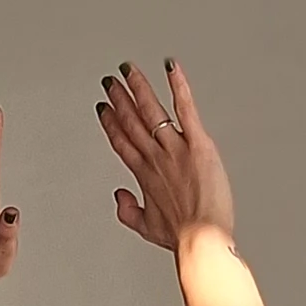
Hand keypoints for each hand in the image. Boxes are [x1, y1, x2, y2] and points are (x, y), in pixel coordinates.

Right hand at [97, 57, 235, 252]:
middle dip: (119, 98)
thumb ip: (128, 211)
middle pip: (131, 120)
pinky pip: (186, 108)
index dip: (111, 122)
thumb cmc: (181, 235)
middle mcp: (155, 157)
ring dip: (138, 87)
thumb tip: (119, 196)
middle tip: (110, 82)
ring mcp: (175, 148)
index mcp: (143, 173)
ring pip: (151, 110)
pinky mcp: (198, 143)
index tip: (104, 108)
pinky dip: (178, 86)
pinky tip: (171, 69)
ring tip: (129, 70)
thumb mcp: (147, 228)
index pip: (121, 140)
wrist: (201, 236)